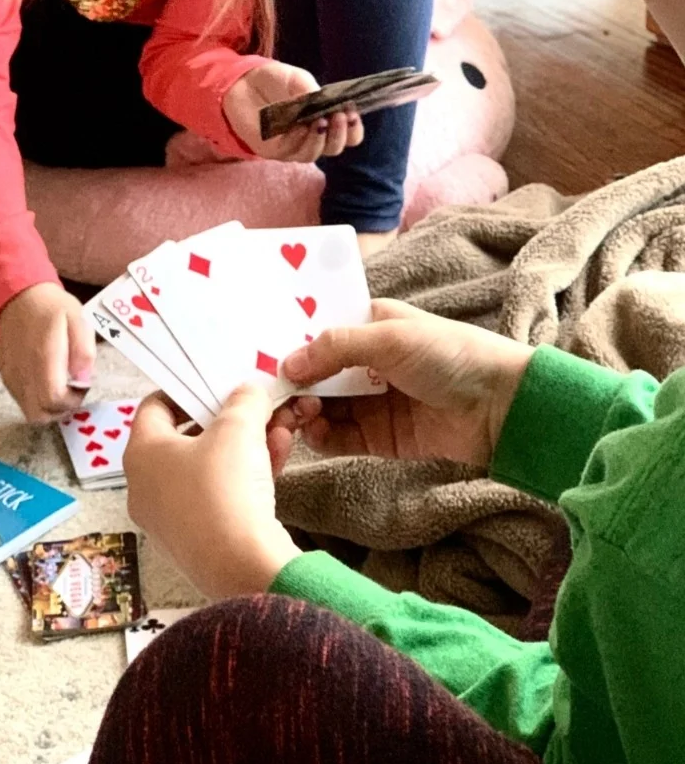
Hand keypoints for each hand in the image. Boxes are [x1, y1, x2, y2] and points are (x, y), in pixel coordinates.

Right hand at [0, 283, 95, 423]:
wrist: (19, 298)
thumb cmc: (53, 308)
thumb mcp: (78, 319)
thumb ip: (84, 350)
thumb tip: (84, 380)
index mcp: (43, 357)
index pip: (54, 399)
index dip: (72, 400)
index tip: (81, 385)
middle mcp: (23, 372)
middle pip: (40, 414)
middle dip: (62, 409)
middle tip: (73, 390)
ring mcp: (12, 377)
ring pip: (30, 412)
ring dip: (49, 408)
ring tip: (61, 386)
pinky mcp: (7, 378)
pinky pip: (22, 401)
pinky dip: (37, 400)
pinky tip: (46, 380)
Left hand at [125, 386, 301, 597]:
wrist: (243, 567)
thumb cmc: (225, 487)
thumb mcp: (238, 429)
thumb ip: (243, 400)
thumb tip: (248, 392)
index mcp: (141, 454)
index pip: (154, 407)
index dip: (187, 390)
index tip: (217, 384)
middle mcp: (146, 487)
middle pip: (187, 438)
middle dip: (230, 420)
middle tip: (258, 408)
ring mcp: (170, 519)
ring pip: (209, 468)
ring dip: (247, 446)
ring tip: (281, 431)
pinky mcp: (198, 542)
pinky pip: (220, 496)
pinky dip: (246, 476)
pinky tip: (280, 458)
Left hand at [224, 61, 363, 162]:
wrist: (241, 83)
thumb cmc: (274, 82)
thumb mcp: (297, 79)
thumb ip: (311, 91)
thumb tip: (323, 102)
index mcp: (323, 121)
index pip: (348, 136)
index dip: (354, 128)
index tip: (352, 113)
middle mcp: (310, 138)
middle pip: (334, 148)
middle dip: (340, 134)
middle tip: (340, 116)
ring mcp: (291, 146)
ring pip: (314, 154)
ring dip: (321, 139)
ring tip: (322, 120)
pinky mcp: (272, 150)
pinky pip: (290, 151)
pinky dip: (299, 140)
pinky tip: (303, 126)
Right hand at [283, 299, 532, 468]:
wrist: (501, 406)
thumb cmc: (451, 354)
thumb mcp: (390, 337)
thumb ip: (335, 348)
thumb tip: (286, 364)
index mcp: (370, 325)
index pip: (318, 334)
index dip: (291, 346)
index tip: (262, 360)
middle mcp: (365, 361)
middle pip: (314, 374)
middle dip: (292, 385)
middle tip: (276, 396)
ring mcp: (371, 400)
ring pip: (321, 407)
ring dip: (303, 411)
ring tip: (296, 414)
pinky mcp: (379, 438)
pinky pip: (339, 438)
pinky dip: (321, 437)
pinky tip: (312, 431)